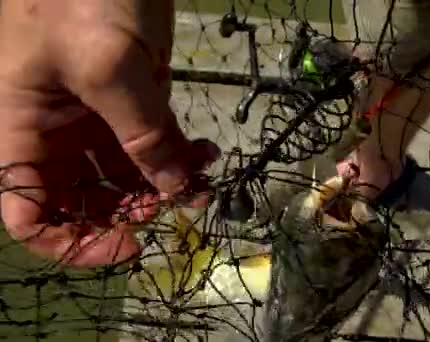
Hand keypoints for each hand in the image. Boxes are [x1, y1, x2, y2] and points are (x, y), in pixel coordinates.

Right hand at [0, 0, 219, 267]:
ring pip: (130, 173)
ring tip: (204, 178)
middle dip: (132, 210)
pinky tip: (208, 153)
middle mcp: (62, 134)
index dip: (72, 243)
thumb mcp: (106, 65)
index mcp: (29, 132)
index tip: (129, 243)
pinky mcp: (138, 97)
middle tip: (175, 203)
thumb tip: (174, 190)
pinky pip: (158, 141)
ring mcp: (102, 116)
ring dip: (167, 183)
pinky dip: (182, 154)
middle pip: (88, 201)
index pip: (31, 212)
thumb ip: (141, 134)